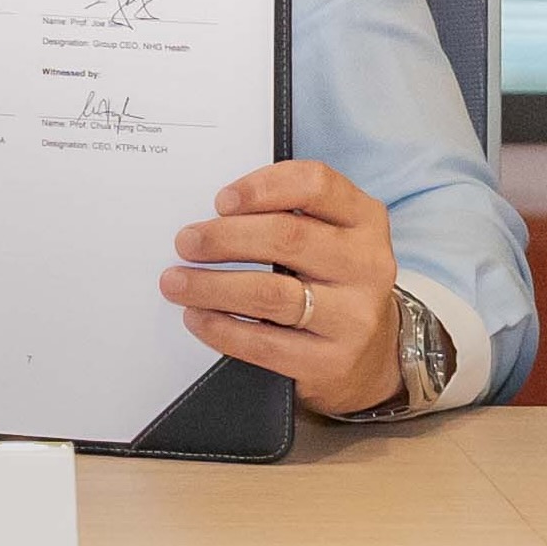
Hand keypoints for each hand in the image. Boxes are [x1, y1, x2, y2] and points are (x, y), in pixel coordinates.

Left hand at [161, 159, 406, 417]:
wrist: (370, 356)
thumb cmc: (330, 281)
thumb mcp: (326, 238)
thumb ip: (284, 217)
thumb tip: (209, 218)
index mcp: (364, 219)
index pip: (316, 184)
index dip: (263, 187)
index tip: (221, 200)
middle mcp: (367, 264)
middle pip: (288, 238)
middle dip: (225, 238)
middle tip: (185, 242)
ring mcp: (354, 316)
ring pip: (272, 293)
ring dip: (212, 286)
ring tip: (176, 282)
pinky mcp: (332, 361)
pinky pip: (266, 344)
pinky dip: (223, 329)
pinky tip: (196, 318)